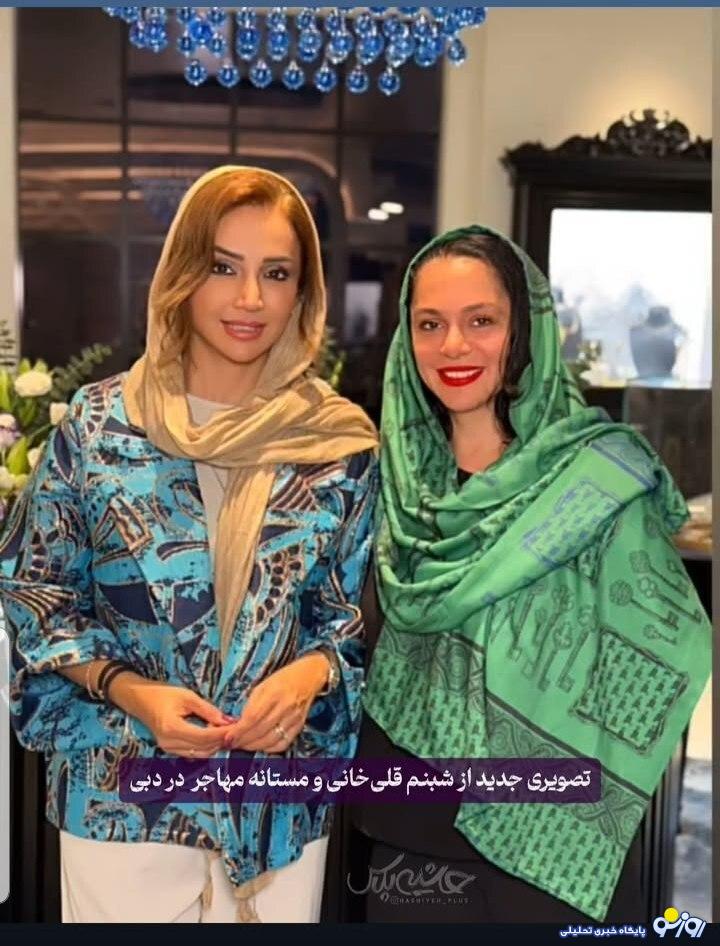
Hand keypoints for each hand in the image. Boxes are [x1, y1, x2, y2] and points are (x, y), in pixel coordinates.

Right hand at [109, 673, 233, 759]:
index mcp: (172, 728)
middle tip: (234, 727)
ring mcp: (168, 749)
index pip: (204, 737)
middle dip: (221, 740)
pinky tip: (212, 734)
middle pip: (203, 748)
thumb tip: (227, 720)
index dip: (222, 734)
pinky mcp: (170, 749)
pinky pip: (193, 752)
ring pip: (199, 754)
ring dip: (214, 744)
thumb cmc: (163, 694)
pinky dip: (205, 745)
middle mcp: (169, 743)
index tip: (236, 726)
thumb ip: (208, 710)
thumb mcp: (187, 696)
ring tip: (224, 729)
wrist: (141, 700)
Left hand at [222, 653, 329, 753]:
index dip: (238, 731)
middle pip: (260, 731)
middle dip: (242, 740)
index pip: (252, 717)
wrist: (310, 675)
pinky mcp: (299, 725)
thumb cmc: (284, 678)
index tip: (227, 737)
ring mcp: (294, 717)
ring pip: (270, 740)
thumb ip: (250, 705)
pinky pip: (283, 743)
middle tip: (231, 743)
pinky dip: (269, 748)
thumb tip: (236, 724)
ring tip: (242, 745)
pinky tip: (260, 745)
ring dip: (253, 746)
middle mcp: (285, 706)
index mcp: (273, 692)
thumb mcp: (263, 685)